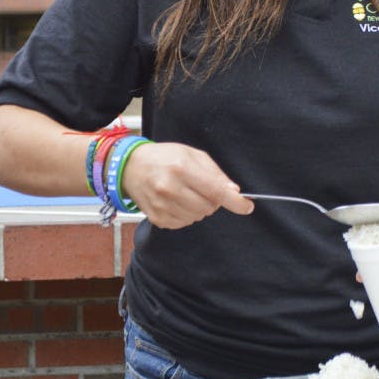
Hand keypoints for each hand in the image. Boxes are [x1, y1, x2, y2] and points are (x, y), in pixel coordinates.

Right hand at [120, 141, 253, 228]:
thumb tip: (233, 191)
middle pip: (209, 207)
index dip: (235, 201)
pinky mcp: (157, 218)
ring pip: (198, 217)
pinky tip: (176, 201)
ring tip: (186, 192)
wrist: (131, 167)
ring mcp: (162, 206)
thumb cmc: (165, 157)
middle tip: (201, 187)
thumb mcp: (192, 154)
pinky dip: (186, 214)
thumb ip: (215, 173)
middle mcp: (170, 188)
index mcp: (181, 168)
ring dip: (199, 208)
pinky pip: (184, 223)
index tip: (247, 206)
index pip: (215, 191)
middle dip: (213, 200)